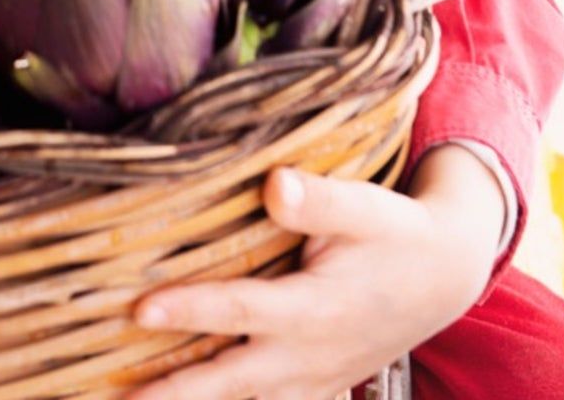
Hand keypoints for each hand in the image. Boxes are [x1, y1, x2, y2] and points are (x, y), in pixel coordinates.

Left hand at [128, 146, 505, 399]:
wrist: (443, 277)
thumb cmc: (395, 233)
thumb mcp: (365, 208)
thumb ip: (318, 201)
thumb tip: (274, 185)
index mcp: (313, 309)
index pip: (239, 310)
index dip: (189, 310)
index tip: (139, 309)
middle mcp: (307, 356)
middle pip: (230, 381)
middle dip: (175, 392)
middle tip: (120, 397)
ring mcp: (312, 380)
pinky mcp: (316, 387)